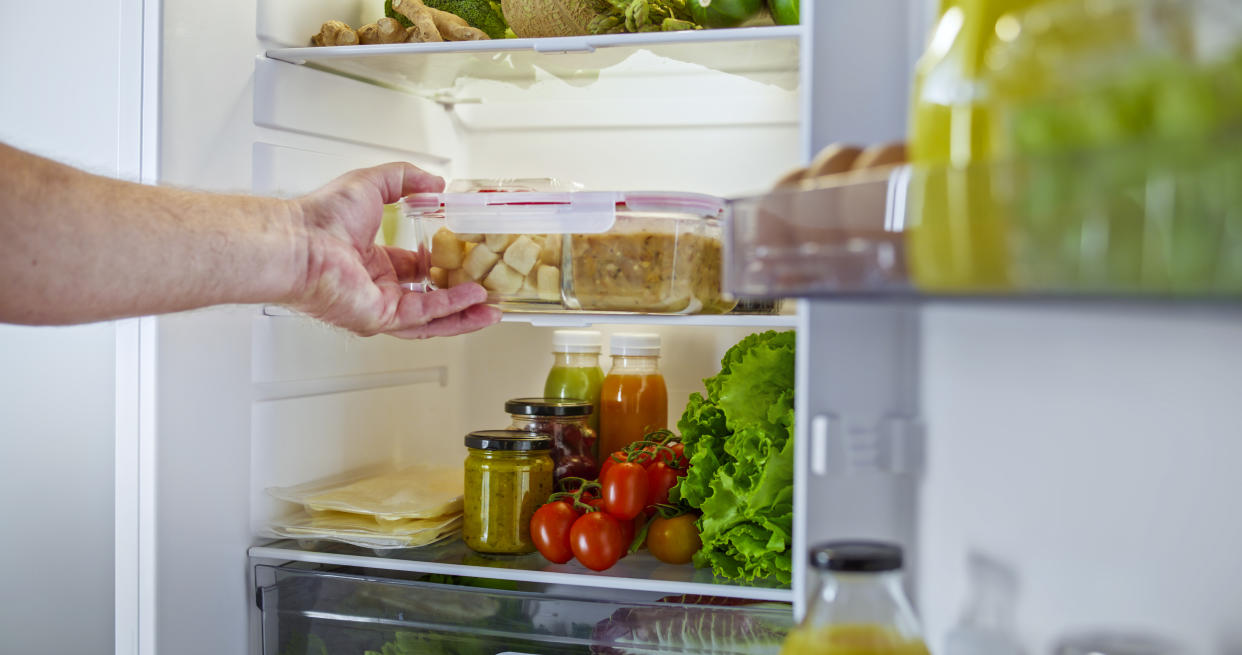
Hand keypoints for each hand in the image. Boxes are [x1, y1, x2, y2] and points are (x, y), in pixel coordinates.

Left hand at [288, 162, 500, 337]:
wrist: (299, 242)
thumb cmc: (319, 218)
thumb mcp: (372, 183)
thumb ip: (405, 179)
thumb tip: (435, 182)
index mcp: (370, 260)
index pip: (413, 268)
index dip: (441, 265)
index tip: (465, 259)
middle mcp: (374, 286)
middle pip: (427, 298)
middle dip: (461, 298)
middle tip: (487, 291)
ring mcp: (378, 305)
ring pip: (431, 316)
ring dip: (464, 313)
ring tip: (492, 307)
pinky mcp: (381, 317)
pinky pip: (424, 316)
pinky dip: (451, 309)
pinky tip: (473, 300)